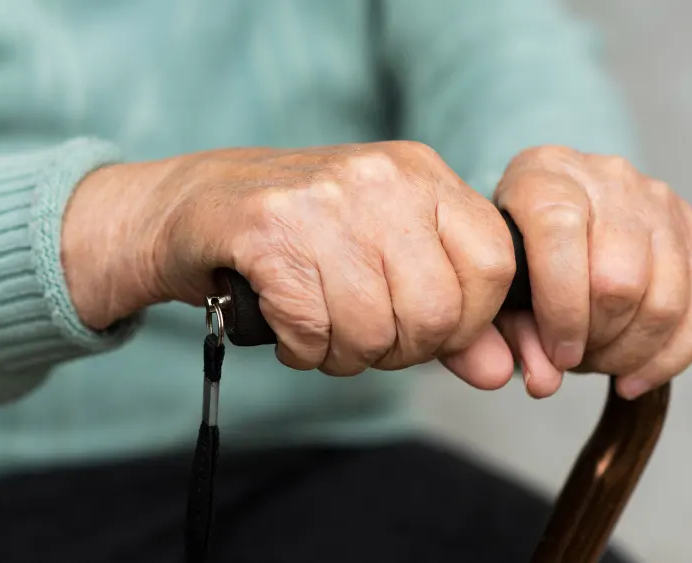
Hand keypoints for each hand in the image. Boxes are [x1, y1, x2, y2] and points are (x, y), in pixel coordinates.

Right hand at [63, 142, 519, 379]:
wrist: (192, 206)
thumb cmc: (299, 236)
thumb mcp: (386, 259)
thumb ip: (451, 316)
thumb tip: (499, 372)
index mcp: (421, 174)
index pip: (493, 265)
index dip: (469, 323)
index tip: (427, 333)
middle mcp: (380, 178)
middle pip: (436, 310)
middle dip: (399, 350)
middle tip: (362, 339)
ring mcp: (323, 200)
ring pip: (373, 328)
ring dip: (345, 355)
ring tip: (321, 332)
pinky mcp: (267, 230)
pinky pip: (313, 330)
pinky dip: (302, 350)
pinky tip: (287, 327)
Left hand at [479, 146, 691, 398]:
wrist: (547, 200)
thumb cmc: (514, 245)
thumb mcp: (495, 277)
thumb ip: (508, 330)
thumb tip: (545, 382)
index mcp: (545, 177)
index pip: (561, 239)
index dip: (561, 311)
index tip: (557, 354)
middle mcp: (607, 179)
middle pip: (620, 278)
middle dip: (598, 339)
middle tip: (576, 360)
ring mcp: (657, 199)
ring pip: (666, 297)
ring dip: (633, 352)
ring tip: (601, 363)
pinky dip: (671, 355)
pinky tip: (635, 377)